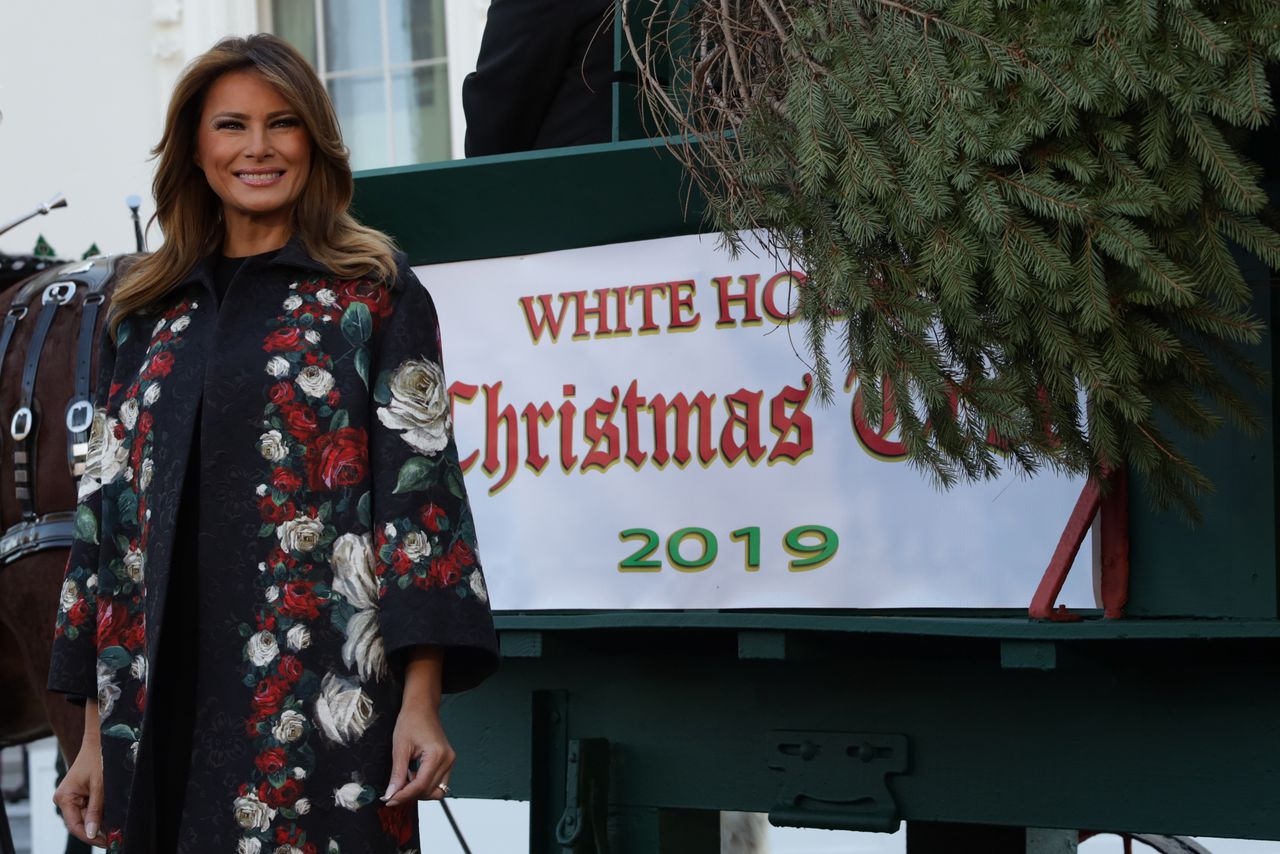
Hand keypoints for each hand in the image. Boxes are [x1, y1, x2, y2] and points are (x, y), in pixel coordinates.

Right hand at [53, 702, 104, 847]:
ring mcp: (73, 797)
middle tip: (116, 837)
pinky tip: (112, 816)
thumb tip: (91, 832)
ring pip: (87, 817)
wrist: (101, 739)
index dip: (90, 836)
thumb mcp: (100, 785)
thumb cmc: (99, 758)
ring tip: (116, 827)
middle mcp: (65, 799)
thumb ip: (95, 810)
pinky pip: (90, 809)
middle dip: (97, 830)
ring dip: (100, 822)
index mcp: (64, 797)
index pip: (75, 825)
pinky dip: (101, 813)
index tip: (107, 842)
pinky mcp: (81, 794)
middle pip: (80, 822)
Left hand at [383, 646, 452, 806]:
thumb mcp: (399, 748)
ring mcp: (450, 761)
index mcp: (437, 755)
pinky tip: (413, 775)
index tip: (389, 800)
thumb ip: (397, 774)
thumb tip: (390, 795)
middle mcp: (448, 760)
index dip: (404, 795)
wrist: (422, 707)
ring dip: (419, 791)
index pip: (421, 785)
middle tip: (393, 791)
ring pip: (436, 791)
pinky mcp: (448, 762)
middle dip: (410, 795)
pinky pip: (438, 783)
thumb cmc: (410, 721)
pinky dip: (424, 785)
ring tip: (404, 780)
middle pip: (430, 791)